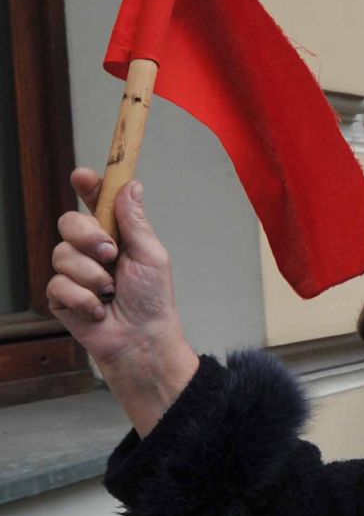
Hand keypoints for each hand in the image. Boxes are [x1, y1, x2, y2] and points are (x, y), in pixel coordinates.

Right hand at [48, 169, 197, 433]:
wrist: (142, 339)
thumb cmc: (152, 300)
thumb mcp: (151, 256)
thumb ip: (135, 222)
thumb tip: (132, 185)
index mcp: (115, 236)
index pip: (95, 203)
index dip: (87, 187)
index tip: (84, 177)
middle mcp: (91, 250)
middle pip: (68, 222)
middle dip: (87, 235)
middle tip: (110, 253)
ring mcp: (73, 272)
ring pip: (62, 254)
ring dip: (92, 274)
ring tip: (110, 291)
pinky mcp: (60, 296)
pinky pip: (58, 284)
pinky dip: (83, 298)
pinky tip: (98, 310)